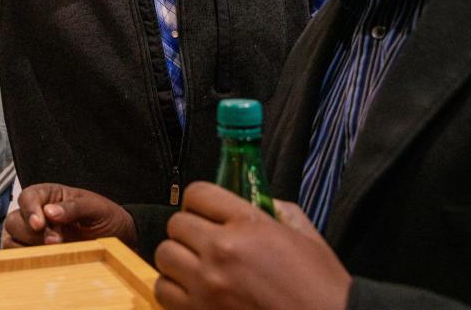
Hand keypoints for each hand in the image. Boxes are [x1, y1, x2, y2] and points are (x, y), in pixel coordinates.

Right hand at [3, 183, 137, 248]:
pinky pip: (17, 257)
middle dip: (32, 233)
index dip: (29, 210)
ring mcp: (34, 235)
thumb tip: (49, 212)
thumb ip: (73, 207)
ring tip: (54, 251)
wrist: (119, 240)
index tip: (40, 224)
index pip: (28, 197)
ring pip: (11, 238)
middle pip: (14, 219)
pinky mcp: (35, 253)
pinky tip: (46, 260)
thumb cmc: (106, 218)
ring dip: (28, 247)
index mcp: (49, 195)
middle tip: (56, 241)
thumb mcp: (96, 207)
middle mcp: (37, 213)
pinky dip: (26, 260)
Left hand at [154, 182, 350, 309]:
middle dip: (189, 230)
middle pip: (176, 223)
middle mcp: (222, 251)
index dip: (201, 201)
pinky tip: (193, 291)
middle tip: (204, 241)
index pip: (198, 193)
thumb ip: (277, 210)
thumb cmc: (320, 288)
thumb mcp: (306, 236)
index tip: (206, 212)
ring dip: (178, 258)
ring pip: (164, 254)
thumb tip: (257, 199)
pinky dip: (173, 289)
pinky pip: (163, 289)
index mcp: (249, 225)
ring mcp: (207, 284)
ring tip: (197, 267)